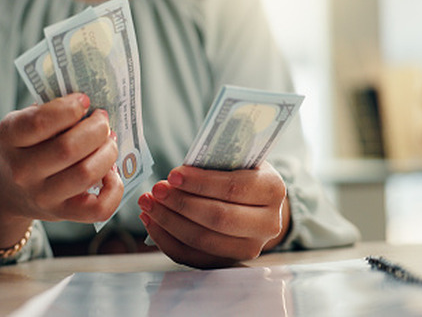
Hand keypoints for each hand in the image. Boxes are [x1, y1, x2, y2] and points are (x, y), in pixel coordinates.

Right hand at [0, 93, 122, 248]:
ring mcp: (42, 196)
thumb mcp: (25, 123)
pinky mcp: (63, 214)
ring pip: (86, 174)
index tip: (85, 100)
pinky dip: (114, 188)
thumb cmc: (27, 147)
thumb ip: (52, 111)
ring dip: (108, 153)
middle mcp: (22, 171)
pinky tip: (111, 172)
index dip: (70, 108)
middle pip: (69, 148)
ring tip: (109, 142)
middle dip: (97, 129)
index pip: (40, 122)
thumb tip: (93, 106)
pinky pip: (99, 208)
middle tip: (103, 121)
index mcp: (10, 138)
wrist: (9, 190)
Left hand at [138, 162, 289, 268]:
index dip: (201, 183)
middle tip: (156, 190)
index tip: (173, 175)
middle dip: (181, 204)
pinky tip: (151, 222)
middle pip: (219, 219)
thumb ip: (215, 163)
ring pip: (203, 241)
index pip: (234, 189)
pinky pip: (192, 257)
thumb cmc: (240, 172)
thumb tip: (177, 175)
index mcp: (272, 190)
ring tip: (148, 204)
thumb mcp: (238, 159)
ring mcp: (250, 248)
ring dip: (169, 222)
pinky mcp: (229, 262)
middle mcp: (268, 224)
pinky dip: (167, 240)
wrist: (256, 201)